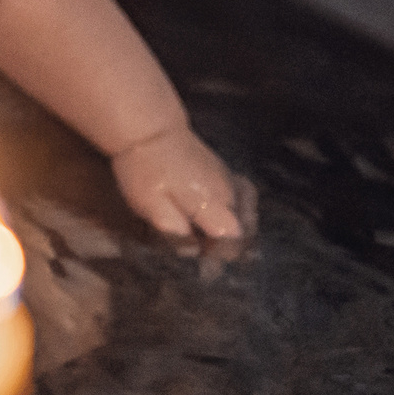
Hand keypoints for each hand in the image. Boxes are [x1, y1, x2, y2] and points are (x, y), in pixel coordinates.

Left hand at [109, 128, 252, 253]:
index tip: (204, 267)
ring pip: (248, 213)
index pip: (232, 241)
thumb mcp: (152, 206)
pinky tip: (222, 216)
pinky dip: (240, 211)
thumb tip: (192, 253)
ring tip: (217, 240)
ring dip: (238, 230)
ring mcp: (228, 179)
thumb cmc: (145, 169)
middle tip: (209, 257)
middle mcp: (228, 193)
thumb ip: (175, 232)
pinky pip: (244, 197)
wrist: (147, 127)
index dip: (220, 257)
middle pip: (245, 229)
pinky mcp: (222, 170)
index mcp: (213, 204)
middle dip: (232, 247)